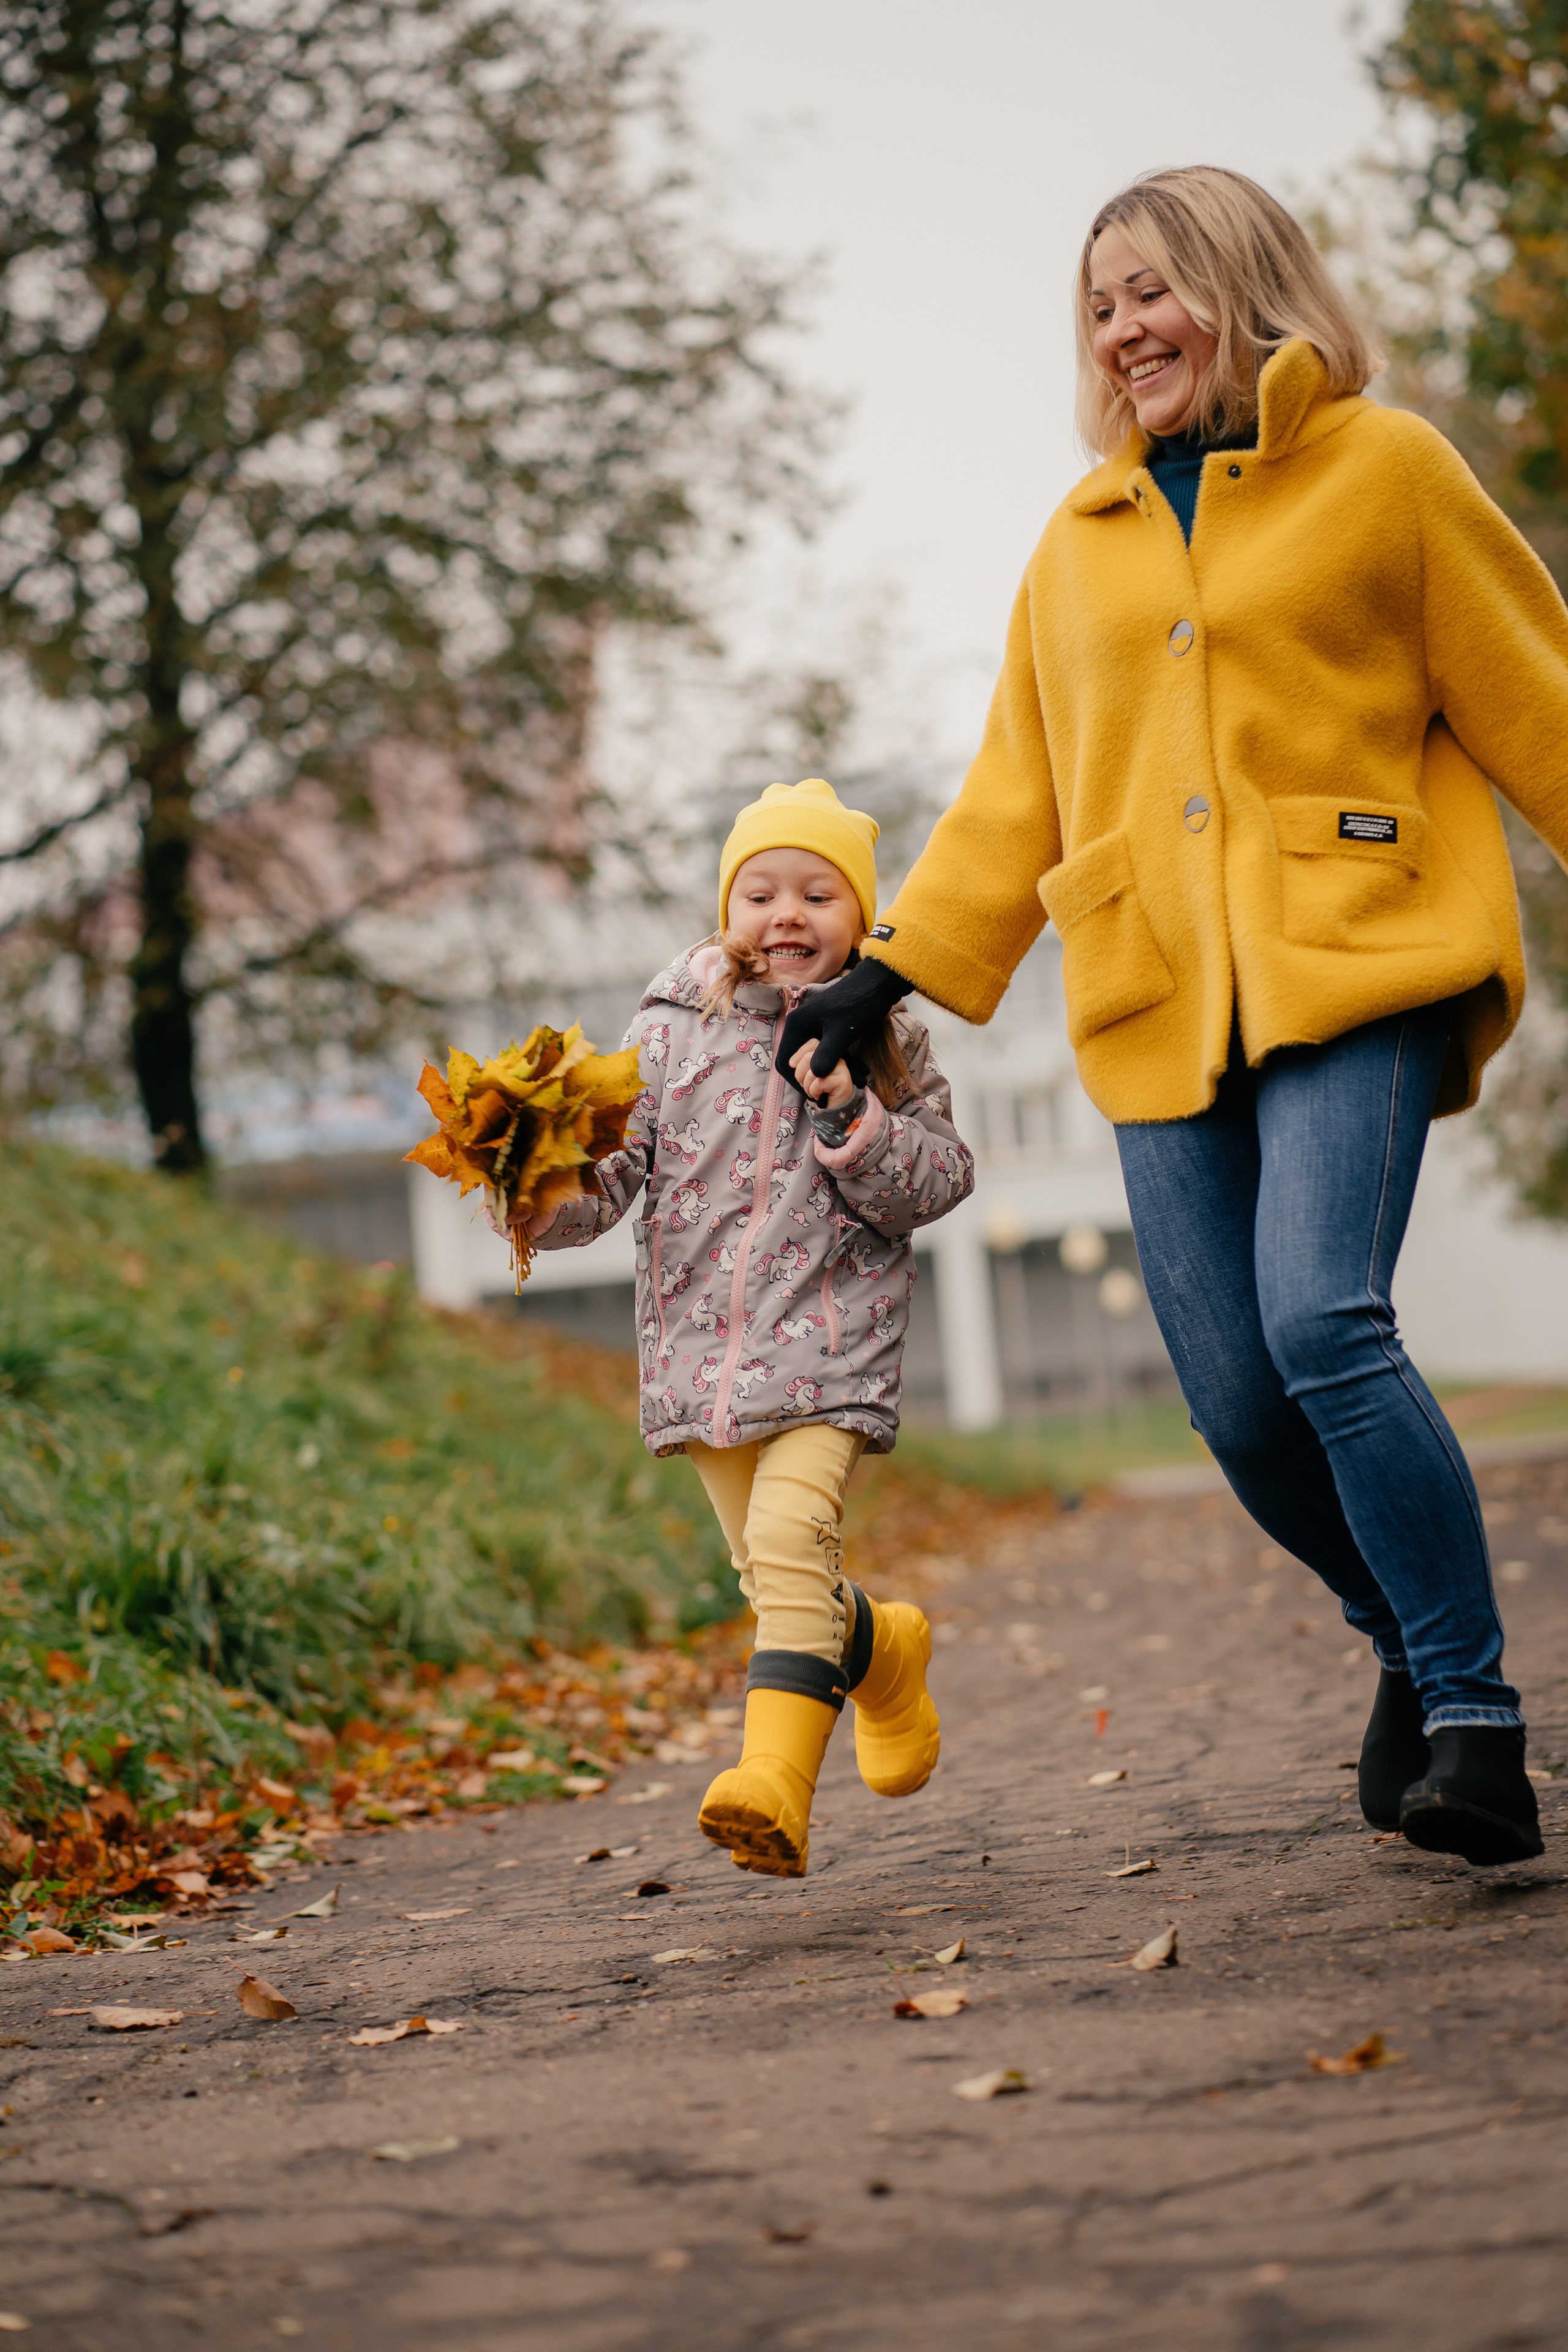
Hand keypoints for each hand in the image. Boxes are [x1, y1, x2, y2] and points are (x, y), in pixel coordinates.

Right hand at [774, 956, 912, 1087]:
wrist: (877, 983)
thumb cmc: (857, 1005)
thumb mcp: (842, 1033)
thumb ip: (826, 1055)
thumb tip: (815, 1077)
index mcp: (797, 1025)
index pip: (785, 1062)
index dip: (797, 1081)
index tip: (815, 1094)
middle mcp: (802, 1025)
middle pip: (800, 1061)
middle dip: (818, 1078)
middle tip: (835, 1092)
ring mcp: (815, 1025)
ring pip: (817, 1056)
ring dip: (834, 1071)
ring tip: (856, 1083)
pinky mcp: (829, 1026)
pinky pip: (828, 1050)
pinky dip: (841, 1061)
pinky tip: (859, 1071)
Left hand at [789, 1040, 854, 1106]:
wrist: (831, 1112)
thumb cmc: (819, 1092)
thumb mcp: (807, 1075)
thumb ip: (803, 1064)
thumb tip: (792, 1062)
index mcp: (828, 1055)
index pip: (813, 1043)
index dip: (799, 1053)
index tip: (792, 1065)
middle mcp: (836, 1059)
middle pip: (809, 1057)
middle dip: (800, 1074)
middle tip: (804, 1084)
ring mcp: (841, 1069)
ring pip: (813, 1071)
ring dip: (807, 1086)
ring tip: (813, 1092)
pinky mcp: (843, 1080)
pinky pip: (819, 1082)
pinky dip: (814, 1092)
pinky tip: (820, 1096)